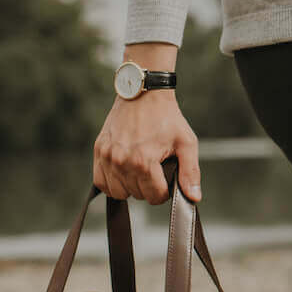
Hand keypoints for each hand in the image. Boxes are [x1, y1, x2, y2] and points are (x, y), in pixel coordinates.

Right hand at [93, 43, 201, 203]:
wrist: (144, 92)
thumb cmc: (166, 117)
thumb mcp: (186, 143)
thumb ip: (190, 173)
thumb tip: (193, 198)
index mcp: (144, 161)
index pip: (155, 197)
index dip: (164, 191)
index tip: (165, 177)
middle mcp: (122, 160)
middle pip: (137, 195)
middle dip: (148, 187)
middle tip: (154, 169)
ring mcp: (108, 156)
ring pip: (118, 193)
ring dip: (130, 187)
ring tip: (139, 170)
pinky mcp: (98, 150)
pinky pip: (101, 182)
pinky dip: (112, 183)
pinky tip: (123, 172)